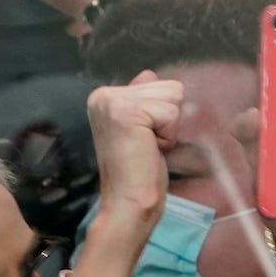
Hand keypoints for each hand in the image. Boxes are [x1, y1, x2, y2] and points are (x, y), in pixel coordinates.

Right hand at [85, 72, 183, 226]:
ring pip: (173, 97)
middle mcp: (103, 94)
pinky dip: (169, 135)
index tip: (142, 139)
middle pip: (169, 87)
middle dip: (167, 120)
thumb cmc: (138, 172)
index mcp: (104, 96)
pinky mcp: (127, 113)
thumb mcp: (142, 129)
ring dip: (168, 127)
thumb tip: (150, 74)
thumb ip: (143, 99)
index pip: (159, 84)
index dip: (162, 117)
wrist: (128, 202)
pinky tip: (150, 149)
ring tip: (147, 146)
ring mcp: (112, 101)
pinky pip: (172, 113)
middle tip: (146, 144)